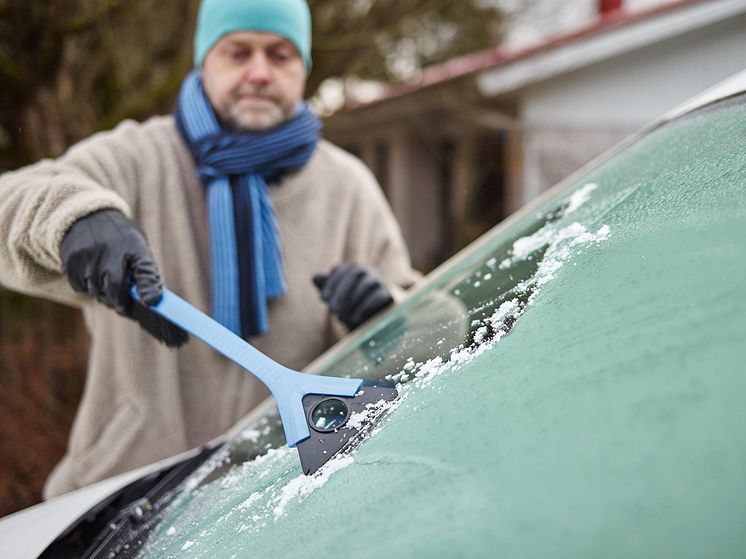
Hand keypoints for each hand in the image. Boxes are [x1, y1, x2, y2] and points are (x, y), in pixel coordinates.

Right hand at [60, 209, 187, 346]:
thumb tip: (150, 301)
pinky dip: (87, 287)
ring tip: (106, 282)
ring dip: (103, 294)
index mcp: (134, 245)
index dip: (149, 287)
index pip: (145, 268)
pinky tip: (91, 274)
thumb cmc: (120, 239)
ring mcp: (88, 255)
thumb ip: (144, 272)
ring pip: (96, 290)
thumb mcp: (138, 246)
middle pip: (115, 288)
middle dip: (120, 303)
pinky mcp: (70, 261)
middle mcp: (110, 250)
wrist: (87, 215)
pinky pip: (80, 287)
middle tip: (123, 307)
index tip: (150, 303)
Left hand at [313, 262, 393, 329]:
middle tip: (333, 311)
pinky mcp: (389, 295)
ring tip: (342, 318)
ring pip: (367, 285)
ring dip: (352, 302)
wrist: (372, 322)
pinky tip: (355, 319)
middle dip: (341, 293)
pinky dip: (365, 307)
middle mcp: (368, 271)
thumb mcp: (336, 298)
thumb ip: (326, 287)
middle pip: (354, 274)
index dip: (331, 283)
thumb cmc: (350, 306)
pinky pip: (378, 297)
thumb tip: (316, 277)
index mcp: (352, 268)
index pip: (340, 269)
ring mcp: (380, 281)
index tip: (323, 299)